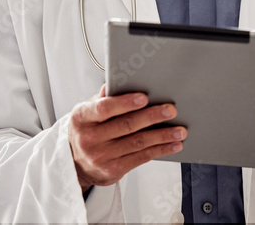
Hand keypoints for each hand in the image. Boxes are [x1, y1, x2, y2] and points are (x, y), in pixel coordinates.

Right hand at [68, 85, 185, 191]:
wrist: (75, 163)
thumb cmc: (85, 131)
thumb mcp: (87, 112)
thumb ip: (102, 99)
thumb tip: (114, 83)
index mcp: (81, 118)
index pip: (104, 108)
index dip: (125, 102)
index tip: (144, 97)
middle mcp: (89, 138)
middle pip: (126, 125)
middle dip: (152, 117)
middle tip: (170, 110)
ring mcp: (101, 157)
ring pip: (138, 143)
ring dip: (162, 136)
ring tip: (179, 130)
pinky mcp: (113, 170)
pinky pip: (141, 158)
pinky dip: (160, 150)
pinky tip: (172, 144)